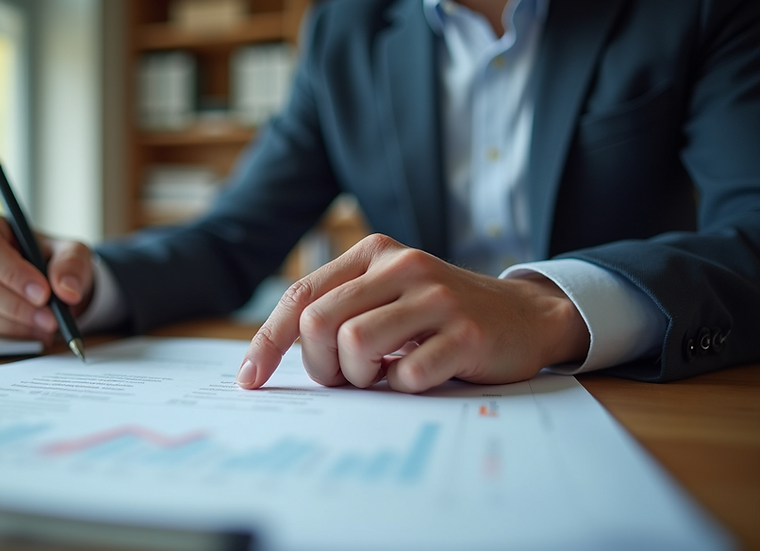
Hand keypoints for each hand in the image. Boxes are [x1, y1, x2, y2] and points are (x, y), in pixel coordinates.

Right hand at [0, 210, 94, 342]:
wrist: (51, 283)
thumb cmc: (55, 259)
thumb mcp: (73, 252)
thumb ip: (71, 265)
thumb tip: (67, 290)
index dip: (13, 272)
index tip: (43, 292)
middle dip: (17, 304)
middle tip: (51, 316)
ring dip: (16, 322)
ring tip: (49, 323)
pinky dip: (12, 333)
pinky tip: (36, 330)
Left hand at [237, 234, 588, 392]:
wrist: (524, 316)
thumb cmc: (440, 315)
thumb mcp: (387, 296)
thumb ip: (339, 310)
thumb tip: (273, 354)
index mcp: (373, 253)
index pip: (301, 296)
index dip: (268, 341)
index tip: (250, 378)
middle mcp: (401, 265)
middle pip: (319, 323)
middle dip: (321, 365)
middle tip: (347, 377)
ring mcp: (436, 296)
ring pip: (355, 344)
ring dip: (360, 377)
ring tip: (383, 374)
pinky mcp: (465, 332)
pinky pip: (405, 373)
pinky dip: (402, 387)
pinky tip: (420, 375)